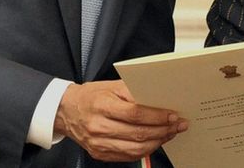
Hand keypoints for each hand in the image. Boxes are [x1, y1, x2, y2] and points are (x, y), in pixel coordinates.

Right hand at [55, 80, 186, 161]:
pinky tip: (154, 141)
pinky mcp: (100, 154)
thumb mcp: (111, 86)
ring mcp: (98, 144)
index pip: (135, 114)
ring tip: (169, 134)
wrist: (66, 110)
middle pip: (138, 134)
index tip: (172, 115)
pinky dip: (145, 150)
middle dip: (163, 130)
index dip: (157, 116)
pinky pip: (128, 156)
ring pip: (135, 149)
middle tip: (177, 125)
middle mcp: (99, 127)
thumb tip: (158, 99)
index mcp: (102, 106)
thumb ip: (133, 92)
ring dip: (157, 142)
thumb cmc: (91, 96)